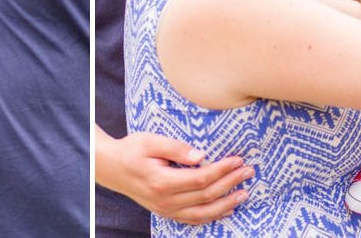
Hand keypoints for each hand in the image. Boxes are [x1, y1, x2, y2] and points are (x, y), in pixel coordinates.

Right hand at [96, 130, 251, 224]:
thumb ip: (175, 148)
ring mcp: (166, 209)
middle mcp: (165, 200)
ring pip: (203, 213)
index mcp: (161, 181)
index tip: (237, 160)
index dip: (221, 170)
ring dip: (227, 203)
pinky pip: (194, 219)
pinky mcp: (166, 212)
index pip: (200, 178)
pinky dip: (213, 216)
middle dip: (230, 183)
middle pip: (206, 195)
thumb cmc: (131, 150)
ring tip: (244, 192)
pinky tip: (227, 208)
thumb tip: (201, 156)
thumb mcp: (150, 141)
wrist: (112, 168)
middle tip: (248, 172)